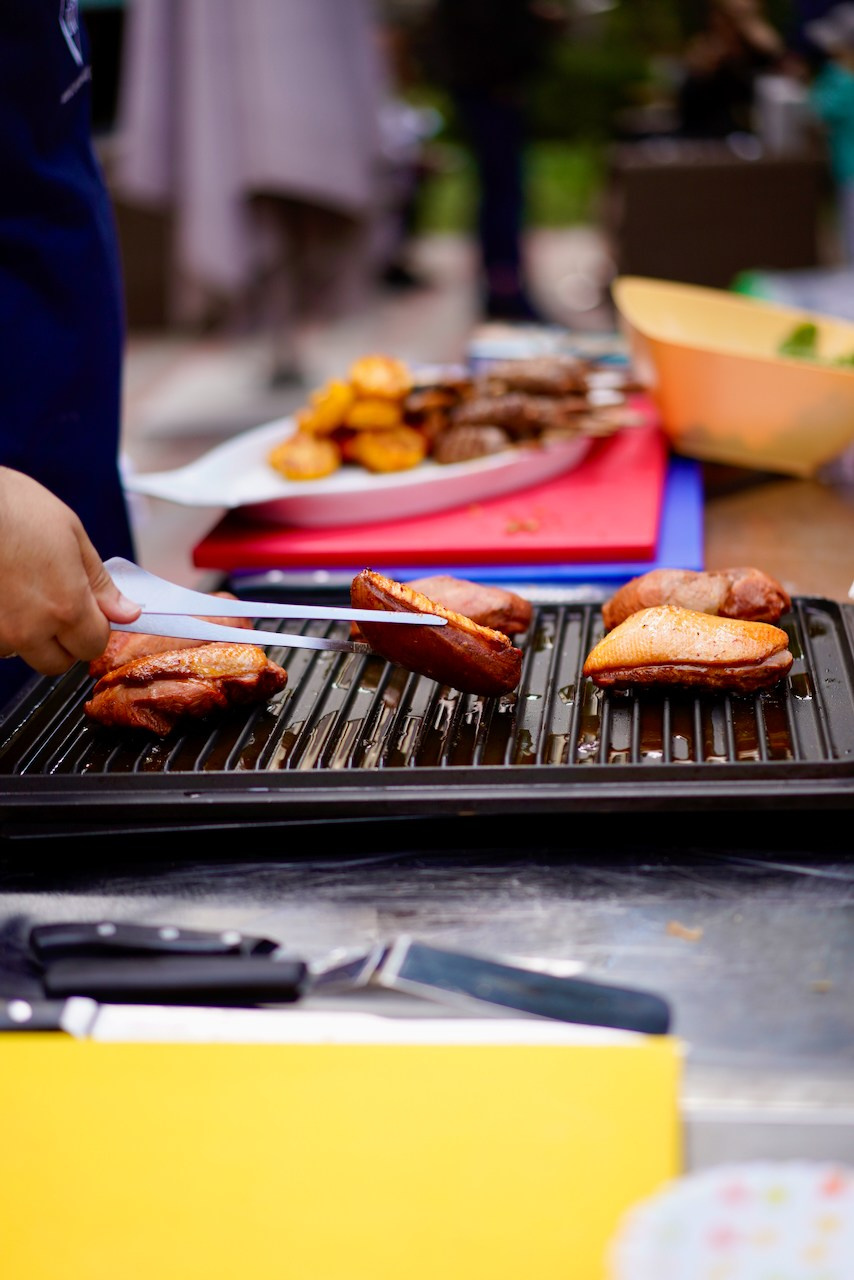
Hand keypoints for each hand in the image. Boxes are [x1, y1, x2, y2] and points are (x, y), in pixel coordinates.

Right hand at [0, 468, 141, 674]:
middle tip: (59, 606)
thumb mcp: (72, 535)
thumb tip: (127, 612)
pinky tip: (4, 595)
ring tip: (24, 594)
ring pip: (25, 653)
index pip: (94, 646)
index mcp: (66, 607)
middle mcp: (30, 629)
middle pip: (59, 662)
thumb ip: (100, 582)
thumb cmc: (14, 507)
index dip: (95, 628)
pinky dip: (4, 627)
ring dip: (30, 635)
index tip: (90, 610)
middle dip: (66, 641)